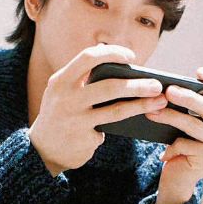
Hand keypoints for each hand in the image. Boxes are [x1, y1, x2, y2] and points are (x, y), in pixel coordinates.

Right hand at [29, 43, 170, 174]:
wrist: (42, 150)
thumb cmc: (61, 113)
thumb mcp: (64, 91)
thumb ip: (84, 78)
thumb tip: (124, 68)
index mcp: (61, 80)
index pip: (89, 57)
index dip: (112, 53)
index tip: (131, 56)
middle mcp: (67, 98)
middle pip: (109, 86)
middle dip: (137, 84)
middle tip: (158, 85)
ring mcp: (75, 119)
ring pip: (116, 111)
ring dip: (141, 105)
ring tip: (160, 101)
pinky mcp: (84, 138)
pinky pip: (111, 129)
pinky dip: (124, 124)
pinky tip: (139, 122)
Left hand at [146, 65, 202, 203]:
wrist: (181, 175)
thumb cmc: (187, 140)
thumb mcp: (194, 117)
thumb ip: (202, 97)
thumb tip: (198, 75)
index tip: (198, 72)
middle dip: (188, 98)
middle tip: (168, 91)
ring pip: (194, 126)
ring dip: (170, 117)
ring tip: (152, 111)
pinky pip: (185, 144)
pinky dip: (171, 145)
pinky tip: (163, 149)